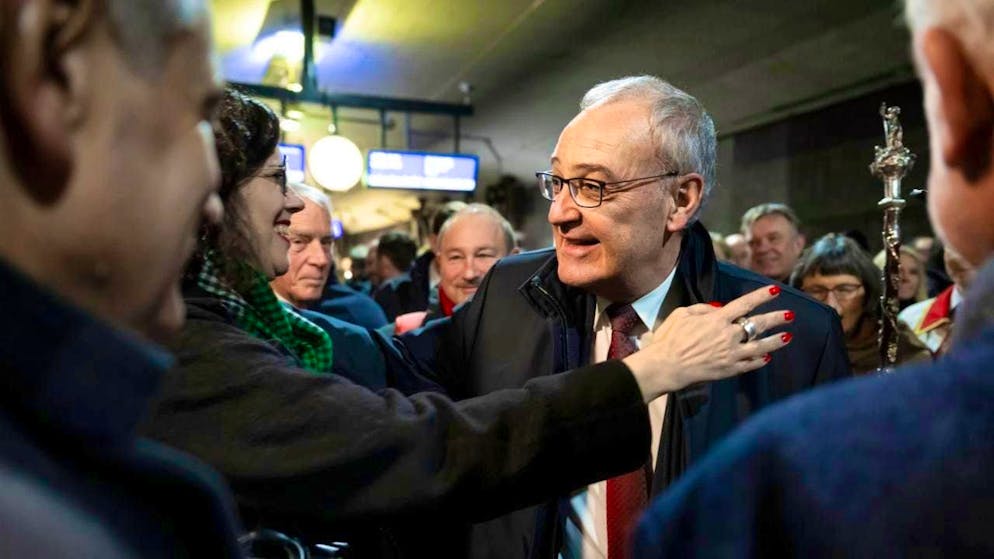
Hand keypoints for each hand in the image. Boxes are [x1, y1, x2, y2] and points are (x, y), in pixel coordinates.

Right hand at [623, 285, 792, 402]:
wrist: (666, 366)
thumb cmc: (670, 338)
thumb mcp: (682, 314)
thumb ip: (703, 309)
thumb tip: (719, 308)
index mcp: (717, 319)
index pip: (745, 304)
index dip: (761, 296)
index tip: (776, 290)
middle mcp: (728, 335)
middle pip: (758, 324)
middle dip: (776, 318)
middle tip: (790, 315)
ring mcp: (731, 354)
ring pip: (760, 346)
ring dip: (775, 341)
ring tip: (788, 337)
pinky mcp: (729, 369)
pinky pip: (750, 364)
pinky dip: (760, 360)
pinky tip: (767, 357)